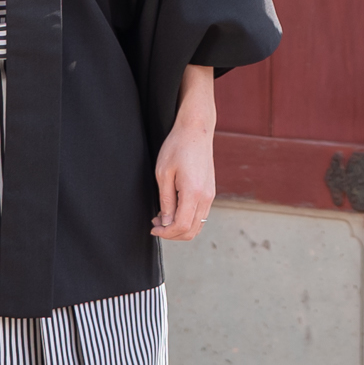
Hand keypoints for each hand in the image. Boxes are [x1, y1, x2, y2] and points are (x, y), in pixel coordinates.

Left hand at [151, 65, 216, 241]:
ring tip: (162, 218)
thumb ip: (165, 201)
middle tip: (156, 226)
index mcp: (193, 193)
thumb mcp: (163, 174)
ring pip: (198, 225)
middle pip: (192, 231)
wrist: (196, 130)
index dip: (166, 233)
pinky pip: (201, 215)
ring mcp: (210, 195)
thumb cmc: (177, 147)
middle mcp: (206, 197)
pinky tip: (174, 211)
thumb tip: (166, 222)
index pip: (181, 226)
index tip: (153, 229)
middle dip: (172, 234)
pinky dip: (188, 220)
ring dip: (180, 228)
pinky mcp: (210, 191)